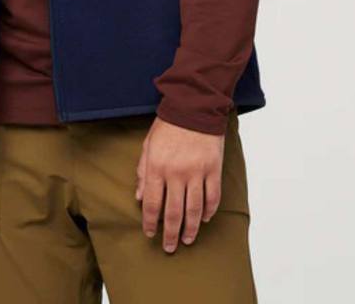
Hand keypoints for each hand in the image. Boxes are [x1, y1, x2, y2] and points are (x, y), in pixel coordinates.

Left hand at [135, 115, 225, 252]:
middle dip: (170, 234)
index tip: (150, 234)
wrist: (194, 107)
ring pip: (194, 210)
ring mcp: (197, 173)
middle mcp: (177, 174)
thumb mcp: (148, 146)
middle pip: (173, 212)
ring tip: (188, 239)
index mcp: (157, 167)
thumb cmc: (168, 125)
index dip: (150, 223)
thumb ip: (143, 172)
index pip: (152, 204)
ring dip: (191, 228)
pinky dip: (209, 211)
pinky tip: (205, 219)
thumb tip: (140, 198)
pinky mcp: (213, 169)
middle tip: (170, 247)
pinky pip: (212, 197)